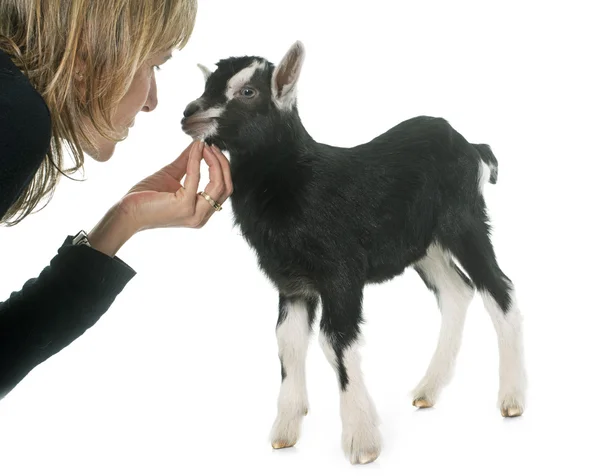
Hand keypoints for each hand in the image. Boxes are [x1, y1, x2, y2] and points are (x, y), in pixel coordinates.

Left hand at [87, 142, 232, 256]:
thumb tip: (199, 144)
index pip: (223, 189)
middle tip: (212, 146)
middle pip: (226, 187)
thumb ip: (188, 162)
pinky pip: (196, 177)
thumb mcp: (172, 175)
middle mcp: (201, 216)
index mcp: (201, 212)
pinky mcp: (184, 205)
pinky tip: (194, 150)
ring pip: (219, 185)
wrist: (127, 212)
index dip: (221, 168)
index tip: (212, 149)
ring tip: (205, 147)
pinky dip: (197, 160)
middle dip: (222, 163)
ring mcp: (194, 213)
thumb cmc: (146, 198)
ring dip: (214, 161)